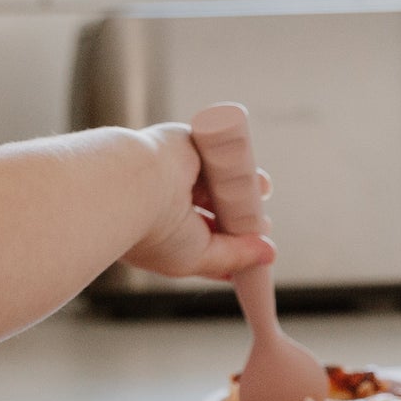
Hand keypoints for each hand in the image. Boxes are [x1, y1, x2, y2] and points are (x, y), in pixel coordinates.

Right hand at [121, 123, 277, 279]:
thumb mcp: (199, 257)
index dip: (228, 240)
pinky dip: (233, 158)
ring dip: (241, 184)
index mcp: (159, 226)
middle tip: (263, 220)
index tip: (253, 246)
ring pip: (216, 175)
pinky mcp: (182, 142)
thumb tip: (268, 254)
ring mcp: (173, 170)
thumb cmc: (155, 231)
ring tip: (264, 191)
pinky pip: (214, 147)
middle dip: (239, 211)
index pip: (202, 234)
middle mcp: (165, 198)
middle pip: (213, 203)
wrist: (132, 189)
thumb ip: (234, 256)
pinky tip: (252, 170)